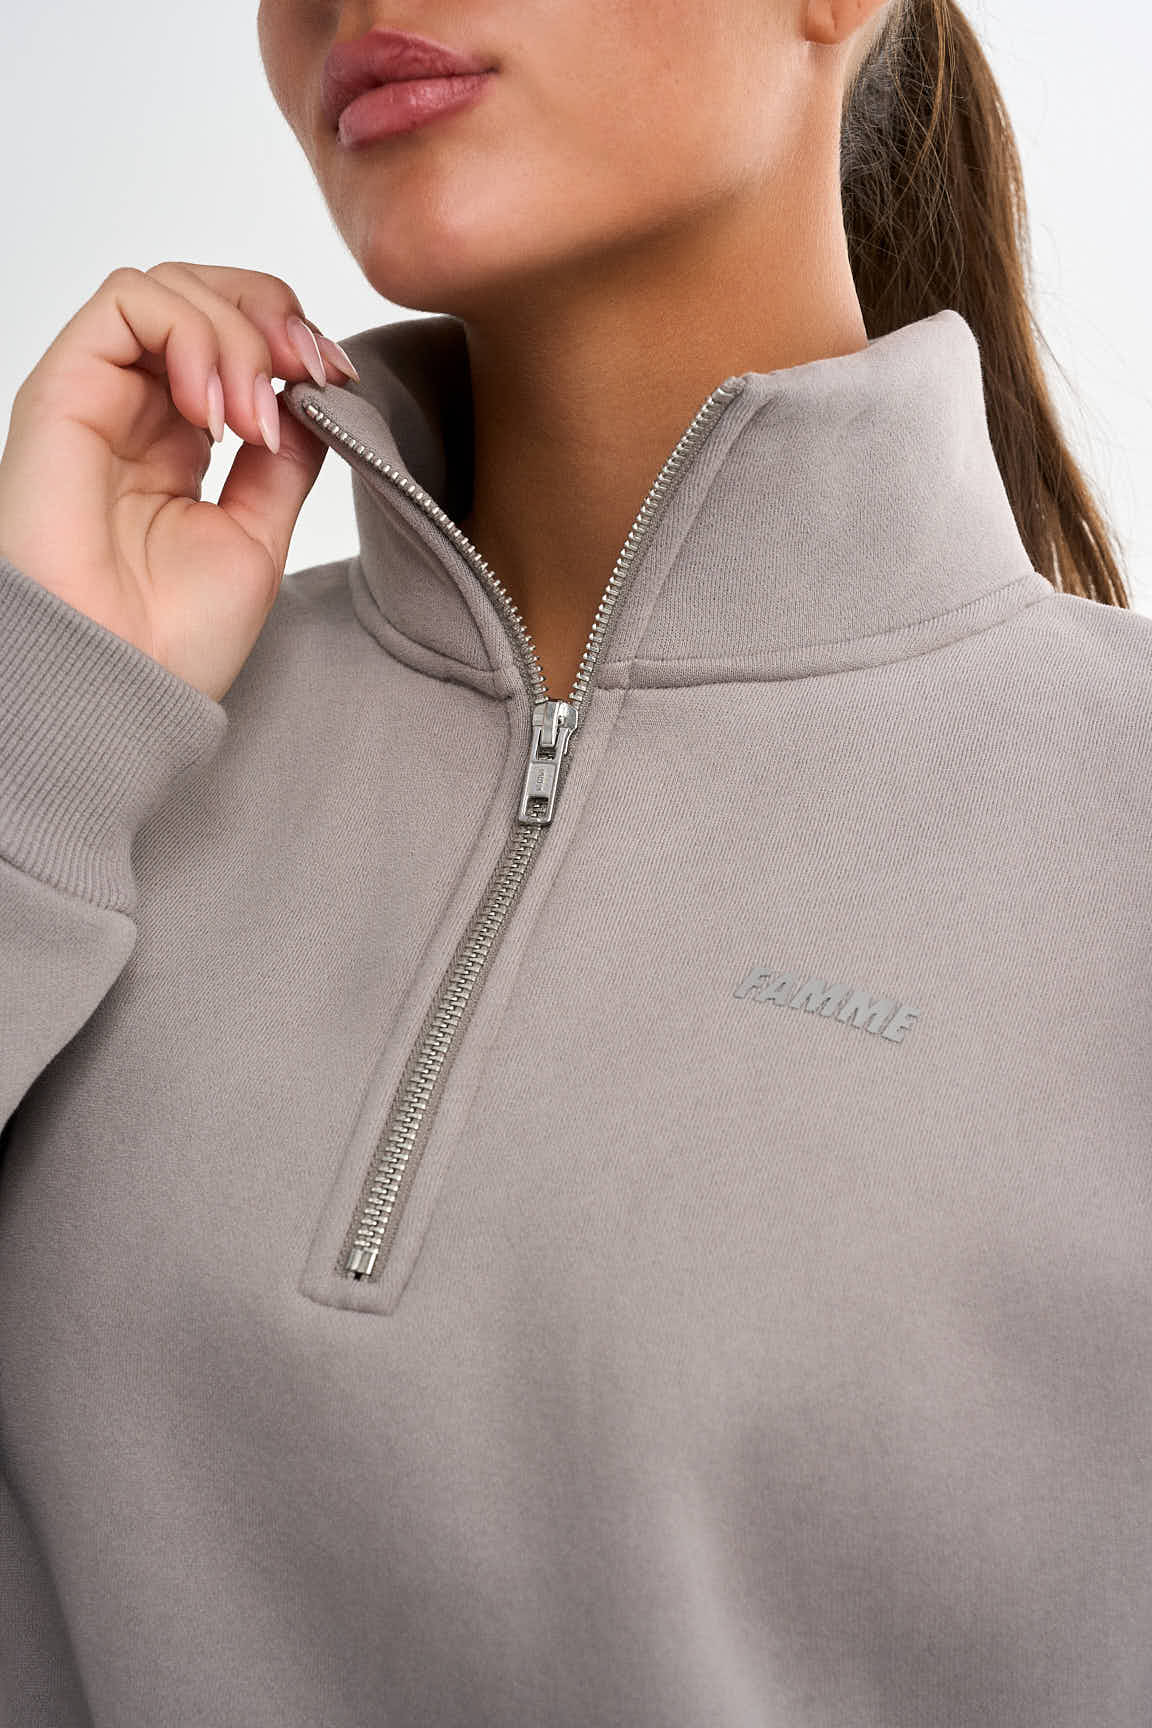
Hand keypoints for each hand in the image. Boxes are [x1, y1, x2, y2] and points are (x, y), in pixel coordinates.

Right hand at [0, 261, 345, 700]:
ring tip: (253, 418)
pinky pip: (127, 301)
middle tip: (306, 371)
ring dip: (236, 333)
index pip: (234, 337)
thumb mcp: (260, 533)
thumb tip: (309, 390)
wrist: (121, 684)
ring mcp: (99, 395)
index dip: (292, 338)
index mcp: (179, 441)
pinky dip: (189, 331)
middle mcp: (135, 409)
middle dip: (273, 317)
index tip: (336, 378)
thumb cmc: (174, 637)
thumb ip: (285, 456)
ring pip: (172, 288)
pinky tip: (215, 409)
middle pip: (205, 295)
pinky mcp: (62, 389)